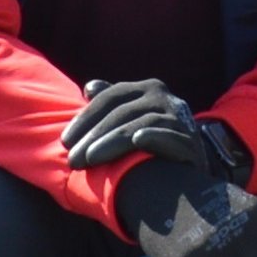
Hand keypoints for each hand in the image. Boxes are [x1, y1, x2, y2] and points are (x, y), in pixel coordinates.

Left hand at [55, 75, 222, 176]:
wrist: (190, 168)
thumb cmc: (151, 143)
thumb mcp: (131, 120)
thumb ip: (111, 104)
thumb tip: (90, 87)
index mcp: (146, 89)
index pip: (110, 97)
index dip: (85, 117)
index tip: (65, 141)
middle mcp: (164, 98)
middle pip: (122, 112)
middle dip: (94, 135)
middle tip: (73, 159)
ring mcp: (179, 118)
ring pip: (140, 124)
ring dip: (112, 142)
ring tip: (90, 160)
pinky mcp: (191, 141)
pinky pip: (170, 135)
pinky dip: (153, 137)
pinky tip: (136, 142)